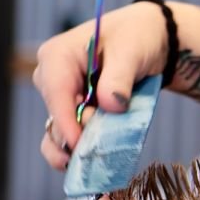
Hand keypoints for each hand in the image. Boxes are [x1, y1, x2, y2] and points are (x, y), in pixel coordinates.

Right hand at [34, 2, 169, 167]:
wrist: (148, 41)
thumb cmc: (136, 37)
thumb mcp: (132, 50)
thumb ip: (120, 77)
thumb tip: (111, 104)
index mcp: (57, 56)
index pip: (56, 94)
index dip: (67, 123)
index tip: (80, 146)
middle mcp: (50, 79)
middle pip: (57, 118)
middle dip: (80, 135)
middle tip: (109, 137)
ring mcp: (61, 99)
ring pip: (58, 134)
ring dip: (80, 148)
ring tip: (100, 158)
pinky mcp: (73, 113)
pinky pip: (68, 138)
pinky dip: (82, 150)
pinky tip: (95, 162)